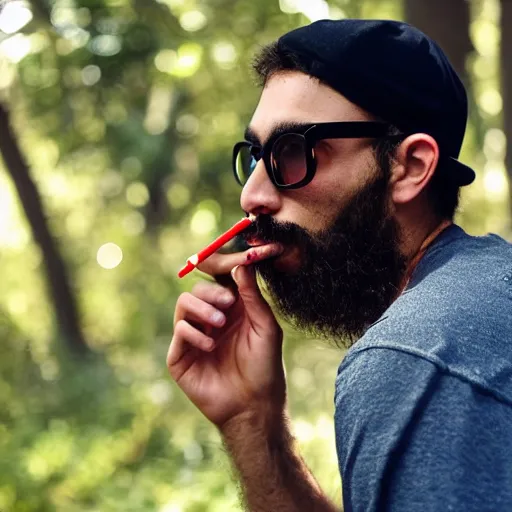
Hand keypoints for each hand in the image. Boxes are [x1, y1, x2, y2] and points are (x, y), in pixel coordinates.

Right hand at [167, 244, 285, 428]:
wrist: (254, 406)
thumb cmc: (265, 366)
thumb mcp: (265, 326)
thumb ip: (252, 295)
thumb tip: (241, 263)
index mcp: (232, 311)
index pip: (219, 281)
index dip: (219, 268)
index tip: (222, 259)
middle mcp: (211, 319)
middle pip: (199, 289)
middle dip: (212, 291)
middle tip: (227, 302)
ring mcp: (194, 336)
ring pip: (184, 303)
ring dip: (202, 308)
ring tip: (219, 323)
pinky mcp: (181, 355)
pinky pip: (179, 331)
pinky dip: (193, 333)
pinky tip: (210, 346)